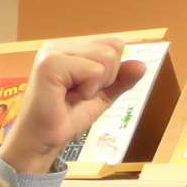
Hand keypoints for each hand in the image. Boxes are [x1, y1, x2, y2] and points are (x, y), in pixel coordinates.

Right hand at [0, 38, 148, 172]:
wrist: (43, 143)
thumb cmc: (65, 119)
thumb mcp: (100, 97)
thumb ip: (120, 80)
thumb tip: (142, 65)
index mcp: (68, 48)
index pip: (113, 43)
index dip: (110, 71)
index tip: (85, 90)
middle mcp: (59, 45)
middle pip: (113, 47)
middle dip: (106, 77)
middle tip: (79, 95)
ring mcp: (53, 52)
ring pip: (106, 57)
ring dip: (96, 85)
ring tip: (73, 96)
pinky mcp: (50, 64)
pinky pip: (93, 70)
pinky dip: (88, 90)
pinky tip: (67, 98)